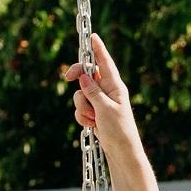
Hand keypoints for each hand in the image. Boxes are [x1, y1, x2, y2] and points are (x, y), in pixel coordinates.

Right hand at [63, 33, 139, 152]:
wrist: (122, 154)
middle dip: (77, 78)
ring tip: (94, 119)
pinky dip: (82, 117)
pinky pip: (80, 109)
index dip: (98, 49)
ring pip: (80, 94)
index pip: (105, 63)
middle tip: (68, 77)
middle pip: (86, 75)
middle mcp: (108, 92)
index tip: (92, 36)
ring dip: (82, 107)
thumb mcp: (105, 109)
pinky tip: (92, 126)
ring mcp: (100, 103)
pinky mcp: (94, 114)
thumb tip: (83, 75)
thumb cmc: (119, 131)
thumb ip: (93, 91)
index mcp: (116, 87)